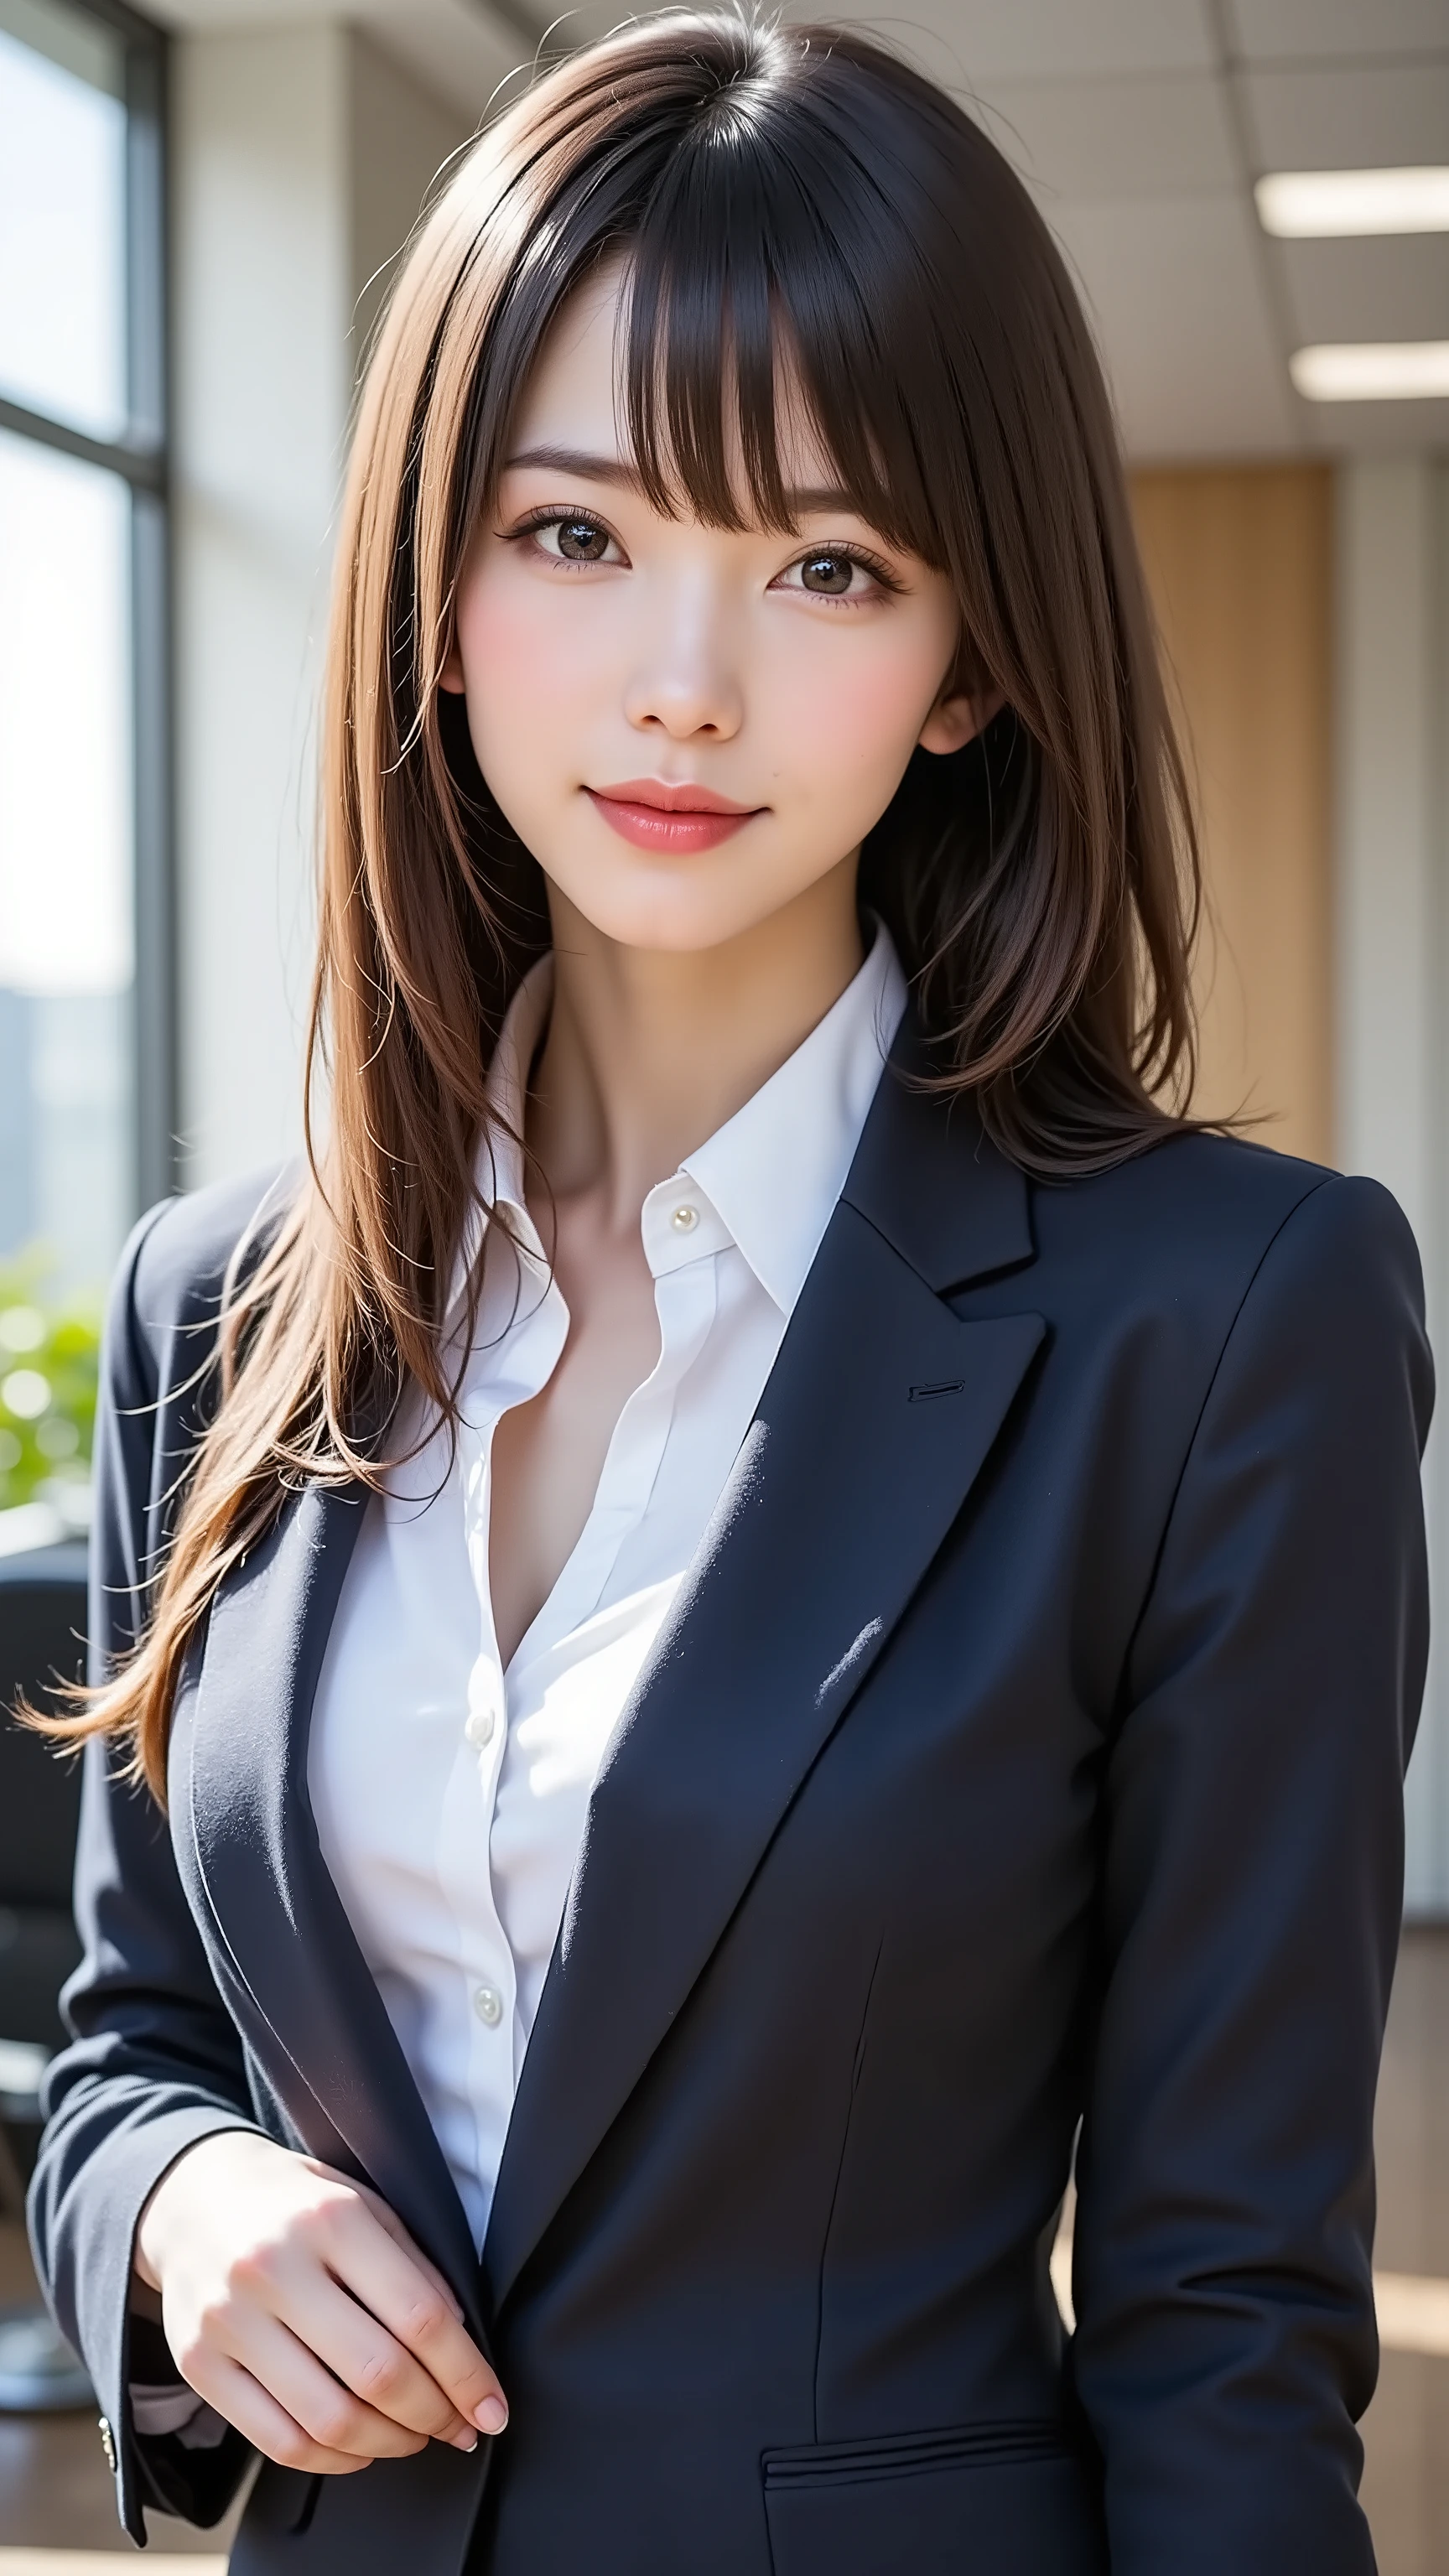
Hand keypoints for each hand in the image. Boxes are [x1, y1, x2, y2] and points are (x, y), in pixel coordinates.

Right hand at [134, 2131, 506, 2475]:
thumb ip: (413, 2269)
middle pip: (377, 2375)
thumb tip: (463, 2347)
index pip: (419, 2316)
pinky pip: (278, 2442)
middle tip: (458, 2426)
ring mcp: (229, 2320)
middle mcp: (274, 2267)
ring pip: (328, 2421)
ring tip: (413, 2436)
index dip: (467, 2375)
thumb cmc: (299, 2206)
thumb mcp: (365, 2206)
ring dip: (389, 2444)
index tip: (492, 2409)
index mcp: (331, 2219)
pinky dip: (333, 2460)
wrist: (195, 2198)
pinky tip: (359, 2446)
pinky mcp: (199, 2364)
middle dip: (434, 2415)